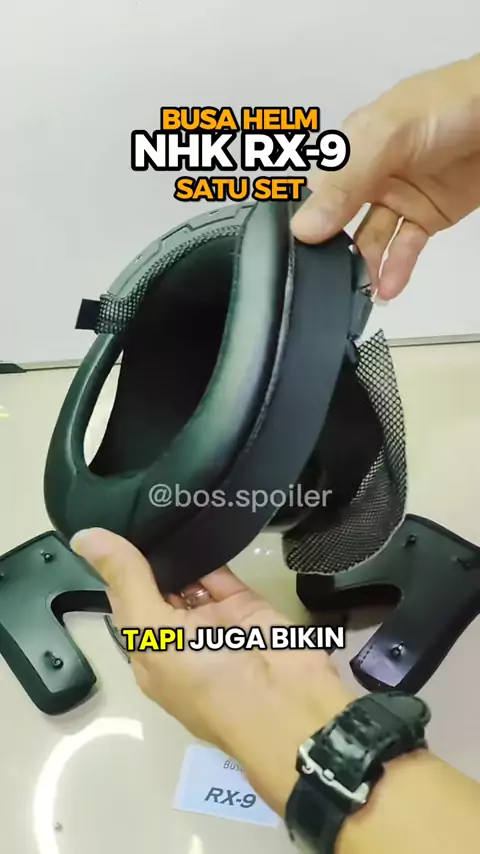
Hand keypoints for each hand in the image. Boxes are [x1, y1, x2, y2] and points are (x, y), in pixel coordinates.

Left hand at [71, 528, 354, 814]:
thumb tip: (84, 537)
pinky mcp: (245, 604)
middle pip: (157, 588)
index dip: (115, 569)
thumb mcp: (154, 633)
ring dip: (176, 550)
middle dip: (147, 555)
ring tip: (160, 504)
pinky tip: (193, 520)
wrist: (286, 703)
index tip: (105, 526)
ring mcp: (214, 622)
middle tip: (134, 505)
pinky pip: (221, 572)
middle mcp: (179, 639)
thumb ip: (127, 581)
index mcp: (150, 656)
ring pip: (189, 577)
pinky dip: (209, 550)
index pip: (125, 605)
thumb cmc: (207, 679)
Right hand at [292, 53, 479, 298]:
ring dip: (363, 266)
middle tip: (325, 282)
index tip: (300, 254)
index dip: (307, 224)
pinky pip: (405, 247)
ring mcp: (399, 197)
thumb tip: (305, 228)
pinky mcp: (427, 216)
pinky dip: (396, 269)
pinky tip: (386, 288)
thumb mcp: (389, 136)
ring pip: (371, 240)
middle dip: (331, 252)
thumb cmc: (451, 107)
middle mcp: (371, 175)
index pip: (317, 193)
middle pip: (340, 222)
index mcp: (353, 148)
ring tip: (359, 291)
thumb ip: (347, 182)